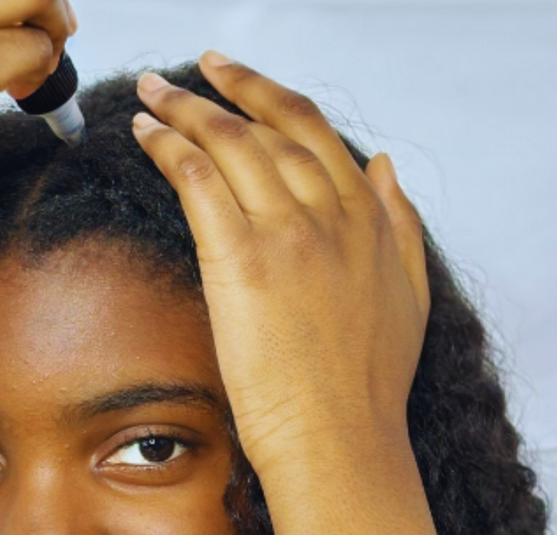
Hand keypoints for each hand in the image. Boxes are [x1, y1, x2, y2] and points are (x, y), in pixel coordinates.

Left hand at [131, 52, 430, 480]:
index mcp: (367, 220)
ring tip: (151, 95)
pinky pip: (200, 182)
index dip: (272, 100)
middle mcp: (329, 214)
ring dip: (185, 110)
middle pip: (268, 128)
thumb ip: (400, 224)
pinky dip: (170, 148)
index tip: (240, 81)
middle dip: (224, 90)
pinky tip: (147, 134)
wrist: (340, 440)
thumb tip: (383, 166)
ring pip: (231, 145)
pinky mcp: (242, 261)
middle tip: (185, 72)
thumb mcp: (410, 296)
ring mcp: (286, 234)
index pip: (313, 136)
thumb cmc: (366, 389)